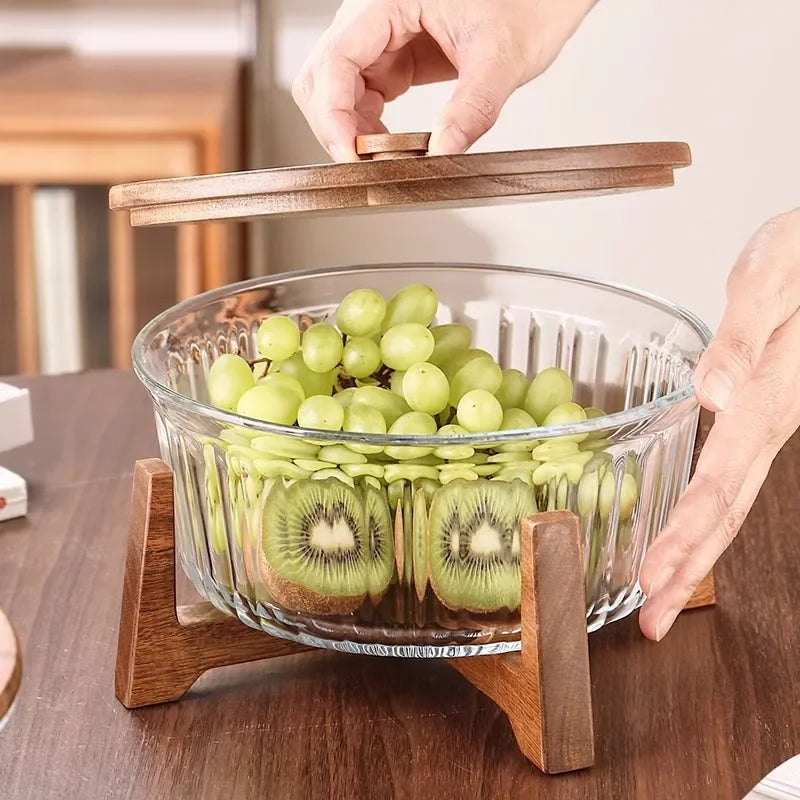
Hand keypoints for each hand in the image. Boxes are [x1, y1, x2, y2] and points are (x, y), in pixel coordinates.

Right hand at [292, 0, 596, 160]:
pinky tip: (391, 145)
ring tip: (387, 158)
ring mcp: (380, 37)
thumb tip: (444, 152)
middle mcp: (374, 14)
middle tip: (364, 166)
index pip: (336, 60)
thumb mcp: (501, 58)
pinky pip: (361, 96)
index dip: (334, 115)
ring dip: (352, 131)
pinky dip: (369, 128)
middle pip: (323, 76)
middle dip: (336, 126)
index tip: (351, 156)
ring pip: (336, 91)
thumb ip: (472, 108)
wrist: (539, 1)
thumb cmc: (526, 3)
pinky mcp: (392, 57)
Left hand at [639, 208, 799, 640]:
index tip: (654, 578)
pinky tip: (689, 530)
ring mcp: (770, 417)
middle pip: (727, 506)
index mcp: (770, 394)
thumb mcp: (778, 272)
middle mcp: (771, 417)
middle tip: (653, 618)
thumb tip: (713, 393)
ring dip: (695, 547)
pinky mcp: (764, 407)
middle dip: (688, 566)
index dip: (685, 533)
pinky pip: (735, 469)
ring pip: (732, 494)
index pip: (720, 479)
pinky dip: (707, 509)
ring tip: (663, 591)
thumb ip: (748, 335)